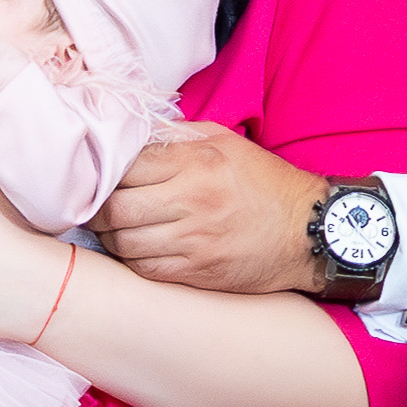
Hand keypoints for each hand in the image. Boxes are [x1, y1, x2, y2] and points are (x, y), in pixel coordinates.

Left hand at [94, 120, 318, 293]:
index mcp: (196, 163)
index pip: (126, 165)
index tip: (101, 175)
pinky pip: (144, 269)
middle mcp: (191, 201)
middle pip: (115, 208)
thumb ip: (179, 136)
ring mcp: (193, 241)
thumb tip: (134, 133)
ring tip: (115, 228)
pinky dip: (131, 260)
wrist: (308, 232)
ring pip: (123, 242)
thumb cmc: (266, 184)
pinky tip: (136, 249)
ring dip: (111, 236)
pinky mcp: (197, 272)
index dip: (106, 171)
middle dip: (98, 208)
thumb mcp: (227, 143)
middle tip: (97, 206)